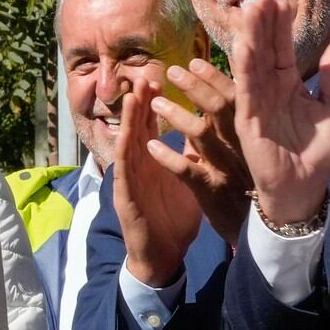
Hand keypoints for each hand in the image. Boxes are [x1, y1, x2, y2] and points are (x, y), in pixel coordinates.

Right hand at [112, 80, 204, 287]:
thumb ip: (190, 158)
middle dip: (141, 100)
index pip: (153, 124)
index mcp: (154, 160)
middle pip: (138, 126)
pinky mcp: (126, 197)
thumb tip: (204, 135)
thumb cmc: (172, 218)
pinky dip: (124, 153)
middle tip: (145, 74)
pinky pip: (125, 173)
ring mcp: (131, 180)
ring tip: (131, 95)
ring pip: (128, 143)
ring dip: (128, 120)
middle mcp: (140, 165)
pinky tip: (124, 136)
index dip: (156, 100)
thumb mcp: (187, 182)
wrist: (160, 255)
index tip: (164, 76)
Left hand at [149, 59, 253, 242]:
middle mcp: (242, 148)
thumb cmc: (257, 185)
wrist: (266, 230)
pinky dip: (168, 157)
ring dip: (177, 116)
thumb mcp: (253, 153)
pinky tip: (152, 145)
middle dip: (194, 87)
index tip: (194, 62)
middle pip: (218, 109)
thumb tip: (216, 96)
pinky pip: (188, 171)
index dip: (215, 78)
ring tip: (155, 103)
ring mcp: (227, 169)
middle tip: (171, 71)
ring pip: (201, 136)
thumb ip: (233, 127)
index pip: (236, 98)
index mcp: (253, 135)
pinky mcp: (212, 191)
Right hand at [230, 0, 329, 226]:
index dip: (282, 25)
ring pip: (253, 62)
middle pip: (264, 48)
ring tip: (252, 7)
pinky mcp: (249, 117)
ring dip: (251, 35)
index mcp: (290, 85)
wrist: (306, 189)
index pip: (283, 48)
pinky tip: (244, 44)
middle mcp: (270, 89)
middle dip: (262, 21)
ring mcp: (257, 102)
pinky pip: (247, 87)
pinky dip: (244, 65)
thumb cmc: (320, 155)